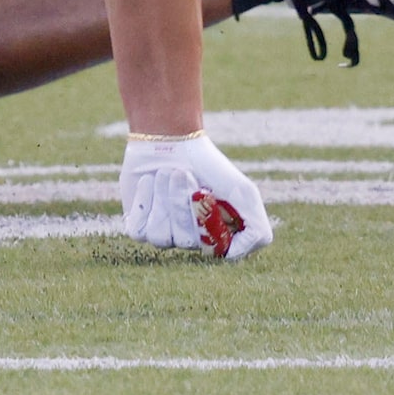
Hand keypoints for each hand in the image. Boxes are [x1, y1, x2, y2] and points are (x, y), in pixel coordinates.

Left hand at [119, 132, 272, 259]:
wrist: (169, 138)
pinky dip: (143, 202)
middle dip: (181, 203)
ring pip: (159, 238)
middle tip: (182, 173)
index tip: (205, 194)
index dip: (207, 223)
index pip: (215, 251)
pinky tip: (148, 181)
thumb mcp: (243, 192)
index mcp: (217, 236)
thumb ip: (255, 229)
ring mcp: (165, 234)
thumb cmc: (209, 165)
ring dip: (162, 199)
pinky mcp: (139, 226)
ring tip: (166, 173)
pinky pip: (138, 232)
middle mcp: (191, 240)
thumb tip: (231, 256)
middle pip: (185, 241)